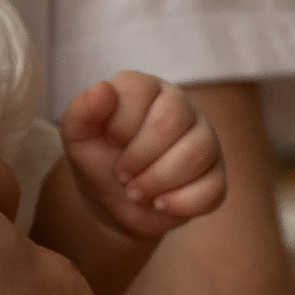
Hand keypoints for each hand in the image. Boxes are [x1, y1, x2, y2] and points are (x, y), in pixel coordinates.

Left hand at [60, 72, 225, 239]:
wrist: (113, 205)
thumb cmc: (98, 161)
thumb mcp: (78, 137)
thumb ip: (82, 111)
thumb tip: (102, 89)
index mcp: (146, 89)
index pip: (142, 91)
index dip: (120, 126)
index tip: (109, 143)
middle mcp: (180, 107)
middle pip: (171, 121)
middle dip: (138, 157)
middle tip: (122, 174)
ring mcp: (203, 139)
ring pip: (196, 153)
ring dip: (157, 182)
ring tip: (136, 192)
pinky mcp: (215, 174)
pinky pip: (212, 187)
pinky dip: (180, 203)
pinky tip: (161, 204)